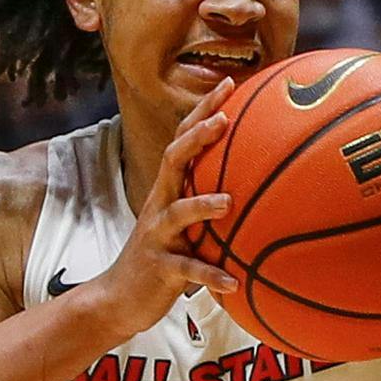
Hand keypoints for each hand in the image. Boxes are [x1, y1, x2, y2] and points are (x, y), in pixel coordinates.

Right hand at [85, 80, 237, 340]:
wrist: (118, 298)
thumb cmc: (164, 253)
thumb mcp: (186, 220)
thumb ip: (212, 195)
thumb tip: (262, 174)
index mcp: (170, 188)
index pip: (184, 138)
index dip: (204, 110)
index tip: (229, 83)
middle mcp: (161, 204)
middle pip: (173, 160)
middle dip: (197, 137)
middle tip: (224, 119)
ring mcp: (158, 235)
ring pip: (176, 213)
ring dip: (201, 205)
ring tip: (228, 202)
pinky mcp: (160, 268)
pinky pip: (187, 271)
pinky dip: (210, 275)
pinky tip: (233, 282)